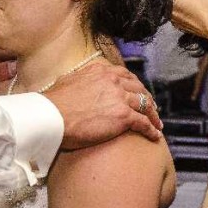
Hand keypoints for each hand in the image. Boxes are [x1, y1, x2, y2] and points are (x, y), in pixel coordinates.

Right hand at [44, 62, 161, 148]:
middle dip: (147, 99)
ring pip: (145, 105)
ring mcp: (120, 98)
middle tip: (152, 109)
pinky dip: (151, 129)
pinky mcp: (123, 116)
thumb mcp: (66, 81)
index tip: (138, 92)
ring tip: (157, 124)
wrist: (50, 117)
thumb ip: (77, 79)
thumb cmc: (52, 104)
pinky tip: (154, 136)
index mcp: (100, 71)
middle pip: (139, 89)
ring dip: (153, 115)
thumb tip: (74, 80)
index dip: (134, 85)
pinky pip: (144, 122)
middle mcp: (113, 81)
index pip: (125, 75)